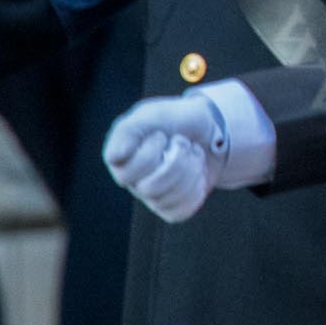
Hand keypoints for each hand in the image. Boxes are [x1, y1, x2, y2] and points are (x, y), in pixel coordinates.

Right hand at [103, 95, 225, 222]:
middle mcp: (133, 180)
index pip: (125, 173)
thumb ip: (129, 129)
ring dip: (191, 171)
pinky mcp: (171, 207)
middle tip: (182, 142)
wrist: (211, 128)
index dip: (150, 153)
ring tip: (193, 154)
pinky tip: (197, 173)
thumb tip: (114, 157)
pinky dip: (196, 188)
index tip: (161, 134)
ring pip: (168, 199)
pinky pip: (181, 210)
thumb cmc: (176, 119)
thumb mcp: (154, 114)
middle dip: (177, 161)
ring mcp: (151, 196)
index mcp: (122, 158)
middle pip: (150, 188)